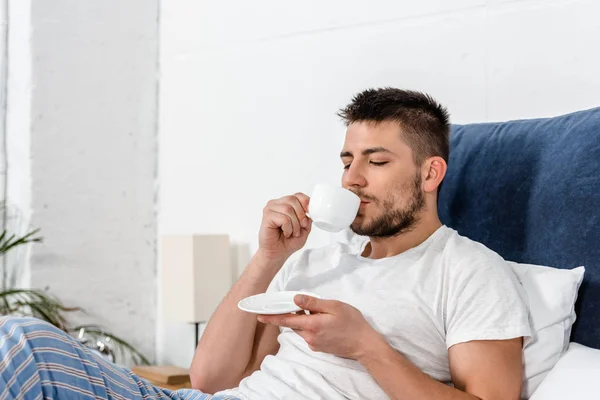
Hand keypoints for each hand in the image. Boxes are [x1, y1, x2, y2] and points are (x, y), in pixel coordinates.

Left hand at [257, 295, 381, 359]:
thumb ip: (313, 303)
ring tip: (319, 312)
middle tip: (302, 305)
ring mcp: (314, 344)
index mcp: (312, 325)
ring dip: (303, 320)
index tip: (259, 315)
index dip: (272, 317)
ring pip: (301, 329)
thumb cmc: (352, 323)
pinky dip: (310, 326)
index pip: (286, 320)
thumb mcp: (334, 307)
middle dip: (293, 314)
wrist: (364, 345)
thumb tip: (296, 299)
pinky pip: (308, 334)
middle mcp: (309, 337)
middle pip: (293, 324)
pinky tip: (324, 322)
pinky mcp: (318, 347)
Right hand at [258, 193, 311, 260]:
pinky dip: (288, 228)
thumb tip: (311, 209)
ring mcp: (270, 209)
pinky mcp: (267, 216)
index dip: (306, 203)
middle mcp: (277, 204)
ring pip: (288, 209)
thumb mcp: (305, 229)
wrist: (277, 254)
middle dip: (301, 215)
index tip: (309, 214)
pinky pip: (283, 219)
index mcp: (285, 204)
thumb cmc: (288, 242)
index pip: (298, 195)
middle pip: (293, 199)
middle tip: (301, 227)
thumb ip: (308, 218)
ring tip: (292, 232)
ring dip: (294, 224)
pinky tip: (285, 233)